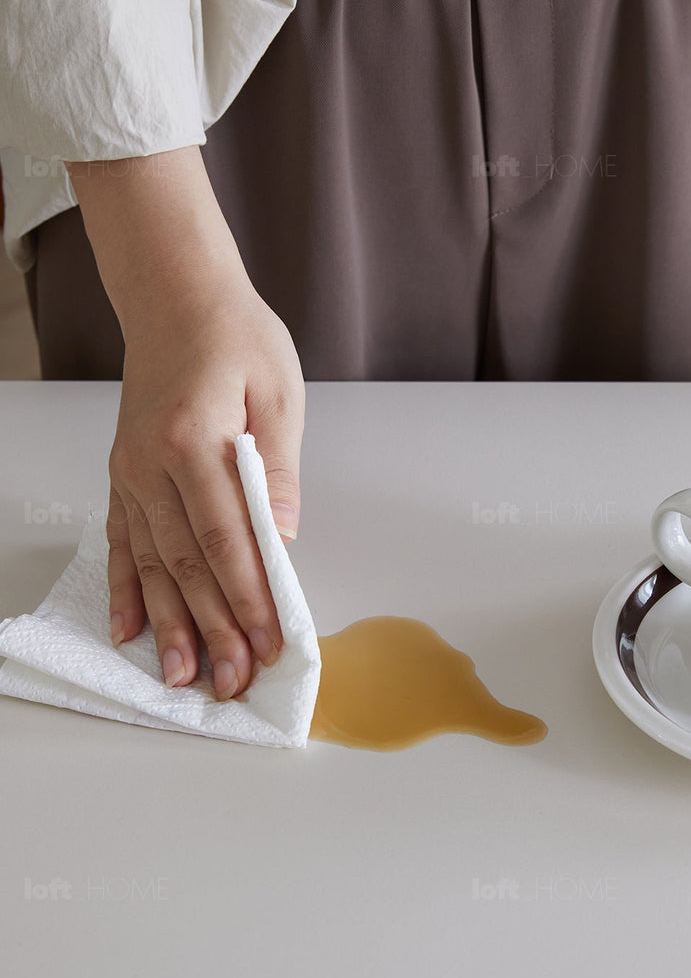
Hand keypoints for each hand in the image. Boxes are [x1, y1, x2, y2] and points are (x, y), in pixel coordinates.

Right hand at [107, 269, 304, 697]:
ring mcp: (129, 473)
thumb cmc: (237, 338)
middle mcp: (150, 464)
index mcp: (195, 442)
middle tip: (232, 680)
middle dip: (214, 627)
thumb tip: (282, 539)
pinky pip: (121, 542)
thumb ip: (279, 472)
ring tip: (181, 676)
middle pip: (187, 564)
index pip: (227, 539)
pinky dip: (126, 589)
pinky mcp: (123, 476)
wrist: (178, 298)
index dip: (250, 597)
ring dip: (169, 624)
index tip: (269, 641)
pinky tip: (129, 630)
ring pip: (152, 564)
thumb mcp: (279, 395)